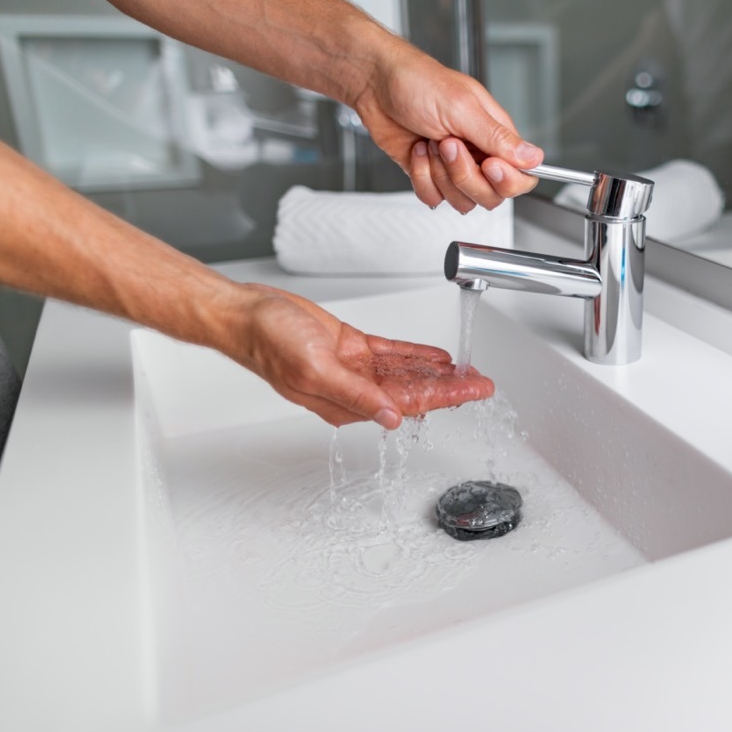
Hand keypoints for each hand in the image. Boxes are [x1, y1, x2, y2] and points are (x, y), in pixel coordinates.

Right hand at [230, 284, 493, 428]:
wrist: (247, 314)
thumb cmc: (268, 343)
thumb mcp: (314, 369)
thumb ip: (354, 395)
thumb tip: (390, 418)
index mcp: (346, 403)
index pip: (409, 404)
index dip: (447, 398)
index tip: (475, 393)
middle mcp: (354, 389)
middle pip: (415, 391)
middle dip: (452, 389)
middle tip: (484, 383)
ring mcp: (353, 369)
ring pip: (407, 373)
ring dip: (439, 373)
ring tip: (470, 372)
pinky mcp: (350, 347)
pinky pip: (392, 354)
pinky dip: (417, 354)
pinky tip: (438, 358)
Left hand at [355, 37, 541, 212]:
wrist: (375, 85)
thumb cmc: (416, 82)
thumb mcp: (462, 108)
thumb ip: (498, 138)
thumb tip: (534, 157)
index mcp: (495, 134)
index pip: (522, 175)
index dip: (508, 180)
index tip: (488, 165)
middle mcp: (478, 153)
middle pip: (491, 194)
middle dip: (465, 175)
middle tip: (448, 145)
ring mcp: (454, 167)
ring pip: (462, 200)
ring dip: (440, 175)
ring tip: (431, 143)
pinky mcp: (430, 175)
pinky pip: (434, 199)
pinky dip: (421, 178)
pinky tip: (418, 151)